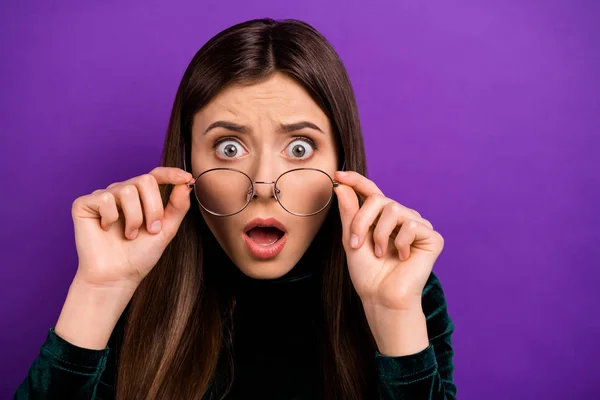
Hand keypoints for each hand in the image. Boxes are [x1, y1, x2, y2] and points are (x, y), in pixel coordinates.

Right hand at [71, 167, 193, 288]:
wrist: (117, 276)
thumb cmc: (140, 255)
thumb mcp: (166, 230)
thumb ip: (177, 206)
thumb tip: (186, 182)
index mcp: (141, 196)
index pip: (156, 175)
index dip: (171, 173)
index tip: (186, 177)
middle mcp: (122, 192)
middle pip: (145, 180)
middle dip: (153, 208)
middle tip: (151, 230)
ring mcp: (104, 196)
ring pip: (127, 189)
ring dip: (134, 218)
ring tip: (129, 235)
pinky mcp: (84, 204)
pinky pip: (105, 198)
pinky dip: (110, 218)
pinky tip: (106, 229)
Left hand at [333, 171, 443, 311]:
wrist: (381, 297)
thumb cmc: (368, 273)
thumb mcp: (351, 240)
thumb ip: (349, 213)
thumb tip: (341, 185)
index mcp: (382, 217)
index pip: (371, 191)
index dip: (356, 180)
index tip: (338, 174)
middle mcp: (402, 217)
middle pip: (379, 199)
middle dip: (362, 221)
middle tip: (357, 244)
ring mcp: (418, 226)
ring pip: (394, 210)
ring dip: (380, 234)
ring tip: (381, 253)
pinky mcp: (432, 238)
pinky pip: (412, 225)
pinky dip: (400, 243)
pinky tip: (403, 258)